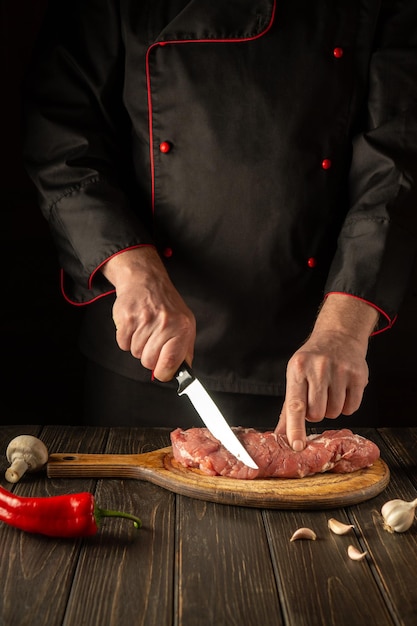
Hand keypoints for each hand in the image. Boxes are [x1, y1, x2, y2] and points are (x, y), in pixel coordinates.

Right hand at [101, 247, 195, 380]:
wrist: (146, 281)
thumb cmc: (167, 305)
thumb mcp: (185, 324)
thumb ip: (185, 350)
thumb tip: (184, 372)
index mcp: (182, 329)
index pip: (170, 363)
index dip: (163, 372)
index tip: (161, 372)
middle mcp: (165, 324)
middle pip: (148, 362)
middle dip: (149, 356)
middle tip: (152, 341)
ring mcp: (144, 321)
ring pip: (135, 353)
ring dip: (138, 346)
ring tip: (144, 329)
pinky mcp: (127, 319)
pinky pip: (123, 344)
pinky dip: (126, 339)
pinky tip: (134, 326)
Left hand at [275, 294, 378, 449]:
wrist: (338, 336)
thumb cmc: (312, 360)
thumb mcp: (295, 375)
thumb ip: (288, 407)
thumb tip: (280, 435)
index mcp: (298, 369)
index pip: (295, 405)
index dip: (295, 428)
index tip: (296, 446)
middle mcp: (319, 369)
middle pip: (317, 414)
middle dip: (316, 413)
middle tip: (317, 398)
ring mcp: (340, 371)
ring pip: (335, 413)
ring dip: (332, 409)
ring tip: (330, 391)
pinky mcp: (358, 376)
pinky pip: (352, 408)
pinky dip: (347, 406)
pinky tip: (343, 390)